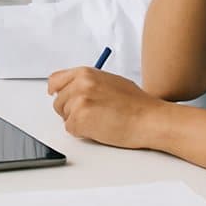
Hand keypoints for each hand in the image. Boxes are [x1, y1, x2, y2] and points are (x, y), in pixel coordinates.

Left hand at [47, 67, 165, 148]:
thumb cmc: (137, 104)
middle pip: (58, 101)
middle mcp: (79, 84)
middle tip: (91, 115)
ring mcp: (78, 102)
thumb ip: (88, 82)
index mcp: (85, 72)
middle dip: (70, 110)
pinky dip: (82, 133)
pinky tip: (100, 128)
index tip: (60, 97)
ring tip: (101, 120)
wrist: (150, 119)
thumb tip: (72, 88)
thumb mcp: (110, 82)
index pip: (55, 80)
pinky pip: (71, 129)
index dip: (58, 92)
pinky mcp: (80, 120)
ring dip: (78, 122)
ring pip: (65, 116)